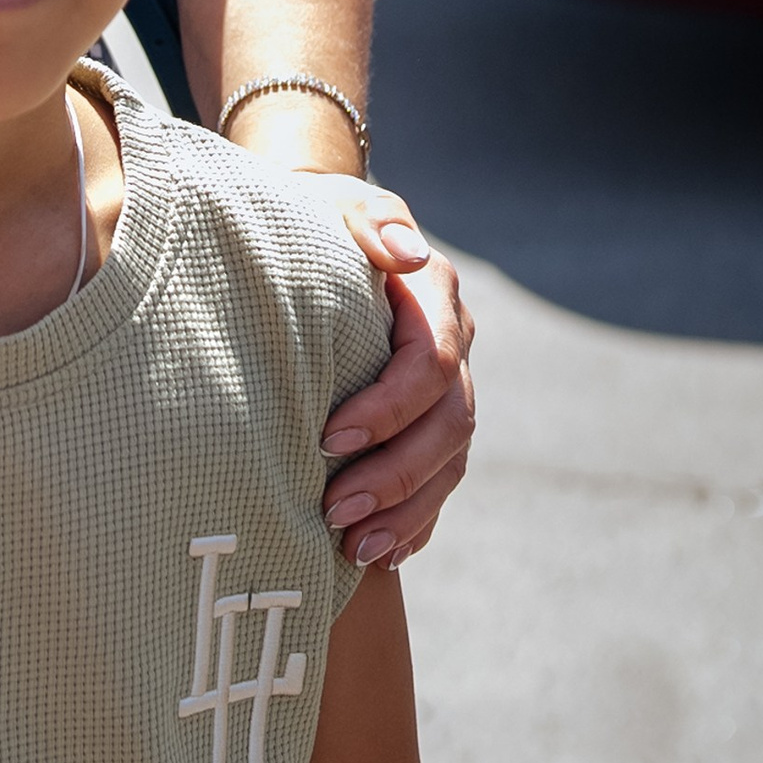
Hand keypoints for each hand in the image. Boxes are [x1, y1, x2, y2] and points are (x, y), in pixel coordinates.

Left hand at [281, 173, 474, 567]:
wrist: (315, 236)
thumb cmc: (311, 220)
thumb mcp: (333, 207)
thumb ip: (368, 224)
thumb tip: (406, 253)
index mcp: (432, 294)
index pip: (428, 363)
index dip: (386, 407)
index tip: (327, 437)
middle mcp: (452, 344)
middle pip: (449, 425)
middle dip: (394, 476)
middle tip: (335, 513)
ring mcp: (448, 388)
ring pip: (450, 462)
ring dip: (406, 512)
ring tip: (355, 550)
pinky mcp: (430, 422)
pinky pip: (439, 483)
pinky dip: (413, 523)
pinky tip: (379, 555)